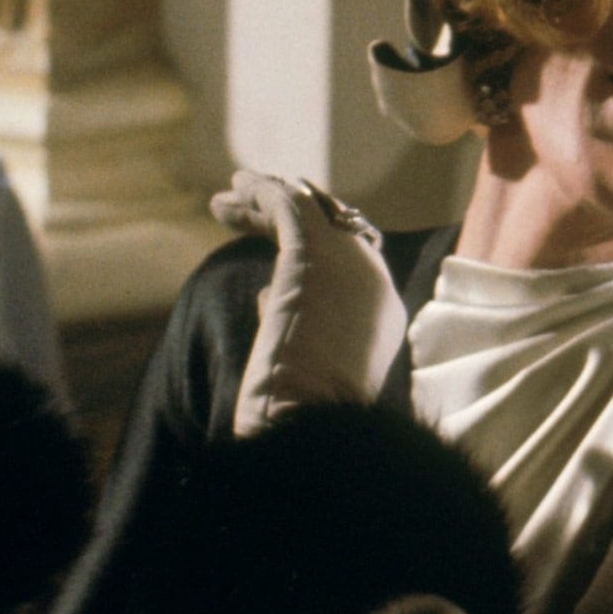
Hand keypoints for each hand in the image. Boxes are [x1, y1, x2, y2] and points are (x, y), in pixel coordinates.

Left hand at [213, 171, 406, 436]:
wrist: (310, 421)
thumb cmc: (305, 413)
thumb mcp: (311, 364)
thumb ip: (299, 325)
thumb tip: (267, 298)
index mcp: (381, 313)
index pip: (348, 259)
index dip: (311, 240)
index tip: (273, 237)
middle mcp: (373, 281)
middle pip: (332, 226)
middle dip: (290, 211)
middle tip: (249, 202)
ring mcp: (348, 263)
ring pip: (309, 210)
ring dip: (266, 196)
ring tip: (230, 193)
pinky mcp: (315, 252)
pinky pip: (288, 206)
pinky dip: (260, 193)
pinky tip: (233, 192)